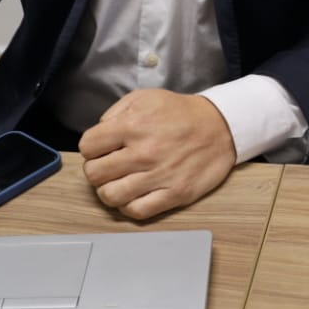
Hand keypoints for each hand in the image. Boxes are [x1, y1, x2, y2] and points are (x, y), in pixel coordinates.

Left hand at [79, 89, 236, 219]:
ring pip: (111, 196)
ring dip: (109, 190)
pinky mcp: (174, 194)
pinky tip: (133, 195)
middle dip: (97, 170)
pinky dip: (128, 206)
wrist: (220, 127)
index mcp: (132, 125)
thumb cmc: (180, 113)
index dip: (91, 148)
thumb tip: (98, 134)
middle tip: (109, 166)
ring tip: (119, 183)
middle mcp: (143, 152)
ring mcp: (159, 176)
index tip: (101, 149)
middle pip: (94, 174)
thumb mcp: (144, 97)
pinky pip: (137, 211)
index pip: (87, 147)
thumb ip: (115, 113)